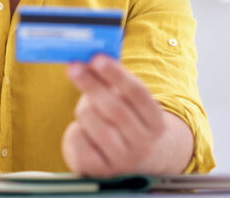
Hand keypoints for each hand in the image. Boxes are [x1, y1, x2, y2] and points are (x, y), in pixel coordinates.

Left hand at [61, 55, 166, 176]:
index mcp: (156, 122)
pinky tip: (81, 128)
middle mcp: (144, 144)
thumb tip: (86, 59)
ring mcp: (124, 161)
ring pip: (98, 128)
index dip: (116, 74)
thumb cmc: (125, 121)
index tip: (96, 58)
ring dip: (85, 110)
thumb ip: (111, 81)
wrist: (132, 162)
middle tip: (74, 68)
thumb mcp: (127, 102)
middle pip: (116, 110)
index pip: (138, 94)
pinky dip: (76, 131)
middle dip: (92, 85)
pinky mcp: (102, 171)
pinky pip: (82, 145)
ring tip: (85, 106)